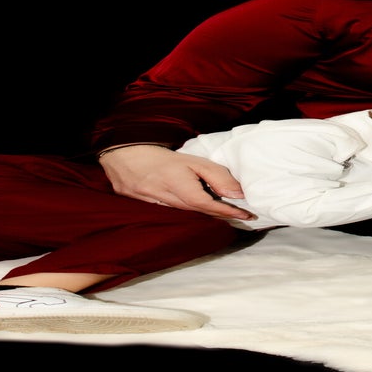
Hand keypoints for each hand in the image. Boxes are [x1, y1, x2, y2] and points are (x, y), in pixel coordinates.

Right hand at [100, 144, 255, 219]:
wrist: (123, 155)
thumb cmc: (161, 156)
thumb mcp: (193, 161)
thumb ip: (216, 176)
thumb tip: (238, 193)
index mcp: (180, 188)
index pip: (211, 206)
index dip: (230, 212)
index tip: (248, 216)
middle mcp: (168, 201)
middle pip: (201, 213)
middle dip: (223, 215)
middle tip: (244, 216)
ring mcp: (155, 206)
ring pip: (188, 215)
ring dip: (208, 216)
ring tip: (228, 214)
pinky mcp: (146, 208)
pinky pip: (174, 213)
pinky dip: (190, 213)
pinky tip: (199, 210)